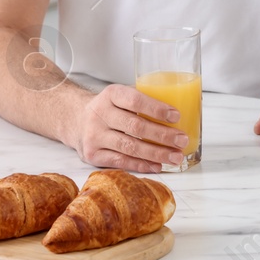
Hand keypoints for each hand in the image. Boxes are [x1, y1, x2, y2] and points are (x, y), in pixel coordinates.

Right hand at [71, 84, 188, 172]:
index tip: (177, 116)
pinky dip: (142, 165)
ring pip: (130, 147)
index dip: (157, 109)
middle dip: (163, 135)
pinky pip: (120, 162)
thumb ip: (144, 101)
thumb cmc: (111, 107)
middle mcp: (99, 114)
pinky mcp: (92, 154)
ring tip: (175, 156)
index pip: (135, 100)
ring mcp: (94, 136)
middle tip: (182, 140)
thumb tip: (183, 115)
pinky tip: (157, 165)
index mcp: (111, 94)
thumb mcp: (122, 95)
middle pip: (135, 127)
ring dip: (156, 153)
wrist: (76, 119)